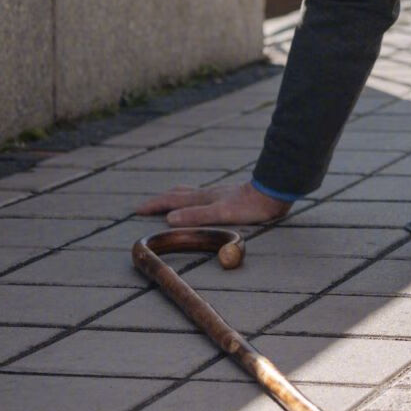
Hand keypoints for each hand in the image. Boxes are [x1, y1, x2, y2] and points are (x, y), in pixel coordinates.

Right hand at [136, 180, 291, 226]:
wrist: (274, 192)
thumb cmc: (250, 206)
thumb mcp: (220, 214)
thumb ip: (196, 216)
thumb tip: (169, 219)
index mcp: (203, 199)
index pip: (173, 201)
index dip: (155, 205)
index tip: (137, 209)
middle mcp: (209, 194)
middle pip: (179, 195)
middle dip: (161, 200)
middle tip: (146, 205)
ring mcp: (220, 193)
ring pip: (191, 194)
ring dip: (176, 197)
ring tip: (169, 198)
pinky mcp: (231, 196)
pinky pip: (204, 196)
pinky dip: (193, 199)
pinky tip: (203, 201)